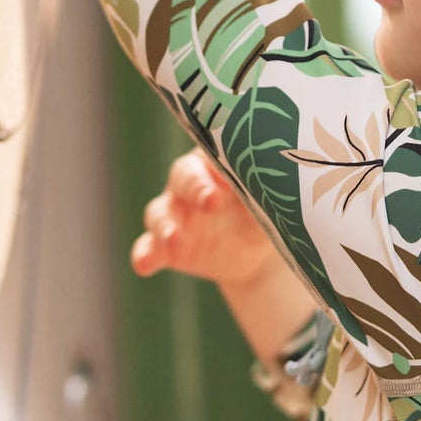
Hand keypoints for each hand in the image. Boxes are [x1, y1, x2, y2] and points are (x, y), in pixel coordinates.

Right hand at [131, 146, 285, 289]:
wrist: (254, 254)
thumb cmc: (262, 212)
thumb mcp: (269, 202)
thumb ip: (265, 192)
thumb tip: (276, 183)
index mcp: (216, 165)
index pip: (211, 154)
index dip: (218, 164)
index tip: (229, 179)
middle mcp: (189, 184)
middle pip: (183, 178)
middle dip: (195, 189)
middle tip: (211, 202)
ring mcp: (174, 214)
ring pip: (160, 212)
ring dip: (166, 225)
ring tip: (174, 240)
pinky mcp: (165, 245)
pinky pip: (148, 246)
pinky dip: (144, 254)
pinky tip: (144, 265)